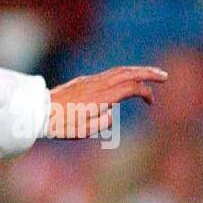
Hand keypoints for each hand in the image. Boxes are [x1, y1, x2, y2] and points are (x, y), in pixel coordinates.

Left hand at [46, 65, 166, 137]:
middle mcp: (97, 85)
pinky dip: (123, 73)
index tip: (150, 102)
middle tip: (165, 76)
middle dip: (148, 73)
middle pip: (128, 73)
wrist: (37, 113)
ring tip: (149, 74)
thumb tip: (111, 113)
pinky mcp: (83, 81)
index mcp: (101, 97)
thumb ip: (102, 122)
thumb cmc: (60, 126)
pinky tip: (126, 78)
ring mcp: (89, 81)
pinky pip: (108, 73)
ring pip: (118, 71)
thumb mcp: (83, 131)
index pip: (131, 87)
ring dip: (136, 71)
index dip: (145, 92)